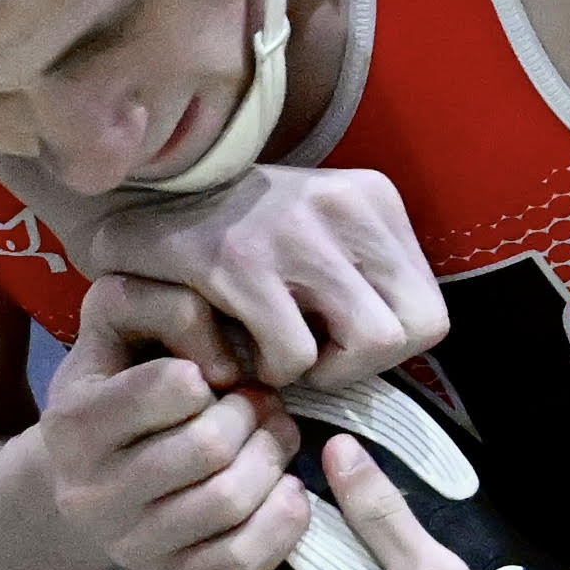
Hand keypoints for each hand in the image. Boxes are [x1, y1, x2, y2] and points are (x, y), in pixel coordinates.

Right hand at [40, 275, 309, 569]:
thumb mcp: (118, 326)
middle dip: (253, 414)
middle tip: (263, 401)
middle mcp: (89, 494)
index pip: (172, 387)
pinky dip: (283, 520)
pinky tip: (286, 489)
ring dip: (273, 458)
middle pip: (210, 447)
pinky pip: (241, 561)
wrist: (91, 474)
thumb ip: (161, 305)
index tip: (218, 368)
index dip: (211, 367)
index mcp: (72, 424)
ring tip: (274, 435)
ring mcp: (127, 546)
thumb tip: (222, 361)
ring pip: (229, 501)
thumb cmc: (121, 381)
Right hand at [88, 165, 447, 389]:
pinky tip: (239, 348)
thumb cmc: (238, 235)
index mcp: (372, 199)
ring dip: (319, 371)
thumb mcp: (319, 234)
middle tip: (311, 357)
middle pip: (416, 330)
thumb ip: (363, 277)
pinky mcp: (242, 261)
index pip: (429, 310)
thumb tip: (404, 341)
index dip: (388, 345)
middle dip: (361, 364)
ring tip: (275, 354)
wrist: (139, 199)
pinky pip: (296, 356)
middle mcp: (345, 205)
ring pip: (371, 346)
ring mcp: (296, 231)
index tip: (335, 340)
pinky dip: (269, 370)